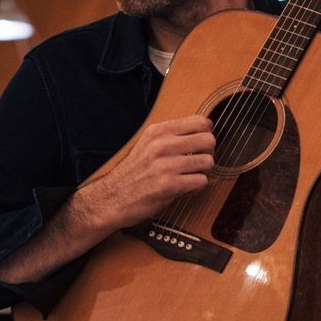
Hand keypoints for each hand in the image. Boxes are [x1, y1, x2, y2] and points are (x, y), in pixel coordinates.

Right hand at [90, 115, 215, 229]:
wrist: (111, 198)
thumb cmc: (132, 174)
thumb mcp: (147, 145)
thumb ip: (171, 137)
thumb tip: (204, 131)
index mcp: (158, 131)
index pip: (200, 121)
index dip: (206, 133)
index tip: (200, 144)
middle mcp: (162, 145)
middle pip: (208, 139)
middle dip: (209, 152)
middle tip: (199, 161)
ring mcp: (166, 165)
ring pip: (208, 161)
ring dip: (204, 171)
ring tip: (191, 176)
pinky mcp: (169, 185)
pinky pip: (201, 181)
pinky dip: (198, 187)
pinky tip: (187, 188)